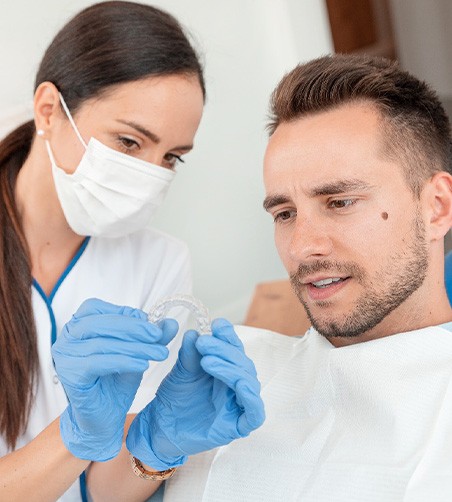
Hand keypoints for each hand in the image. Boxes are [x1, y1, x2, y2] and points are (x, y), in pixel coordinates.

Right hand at [51, 298, 177, 461]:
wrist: (103, 419)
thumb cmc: (115, 382)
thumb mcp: (137, 353)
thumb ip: (152, 337)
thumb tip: (171, 323)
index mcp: (78, 325)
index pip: (98, 308)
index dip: (126, 314)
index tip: (152, 325)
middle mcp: (66, 337)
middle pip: (100, 323)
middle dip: (134, 328)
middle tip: (158, 336)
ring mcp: (64, 356)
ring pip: (102, 343)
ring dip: (135, 347)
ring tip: (159, 353)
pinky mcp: (69, 375)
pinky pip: (98, 363)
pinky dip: (124, 361)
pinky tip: (143, 365)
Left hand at [126, 318, 264, 469]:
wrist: (160, 429)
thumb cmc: (174, 399)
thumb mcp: (181, 372)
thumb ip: (190, 354)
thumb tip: (193, 333)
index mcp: (226, 370)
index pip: (234, 349)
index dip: (229, 336)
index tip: (216, 324)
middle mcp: (236, 386)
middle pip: (242, 363)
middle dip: (224, 350)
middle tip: (203, 342)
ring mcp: (238, 406)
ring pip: (249, 382)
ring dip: (231, 368)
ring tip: (207, 360)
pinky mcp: (238, 426)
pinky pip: (255, 413)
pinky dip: (251, 398)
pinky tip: (240, 384)